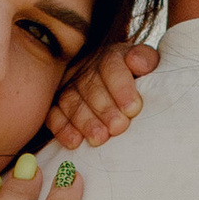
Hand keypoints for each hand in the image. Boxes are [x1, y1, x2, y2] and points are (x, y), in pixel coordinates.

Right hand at [44, 37, 158, 150]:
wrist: (114, 89)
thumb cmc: (134, 81)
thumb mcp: (145, 65)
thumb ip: (145, 60)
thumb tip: (138, 63)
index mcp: (109, 57)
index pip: (111, 66)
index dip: (121, 87)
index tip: (132, 109)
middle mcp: (85, 69)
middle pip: (90, 87)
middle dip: (105, 109)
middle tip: (118, 127)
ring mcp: (67, 86)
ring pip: (71, 101)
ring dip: (85, 121)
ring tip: (98, 139)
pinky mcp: (55, 104)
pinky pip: (53, 115)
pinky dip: (63, 129)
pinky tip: (74, 142)